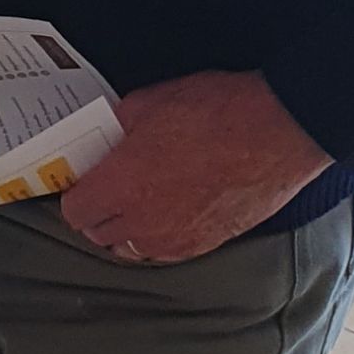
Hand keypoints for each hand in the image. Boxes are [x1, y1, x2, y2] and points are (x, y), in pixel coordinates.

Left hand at [59, 71, 329, 263]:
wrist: (278, 132)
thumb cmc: (217, 112)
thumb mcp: (150, 102)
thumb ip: (118, 125)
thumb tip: (108, 133)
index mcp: (121, 186)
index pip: (74, 211)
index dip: (75, 192)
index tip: (82, 177)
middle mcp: (144, 222)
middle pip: (98, 234)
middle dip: (96, 212)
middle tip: (106, 185)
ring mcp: (177, 239)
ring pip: (132, 249)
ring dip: (126, 229)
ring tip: (136, 200)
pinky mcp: (208, 244)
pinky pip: (167, 251)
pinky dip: (159, 236)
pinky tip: (169, 210)